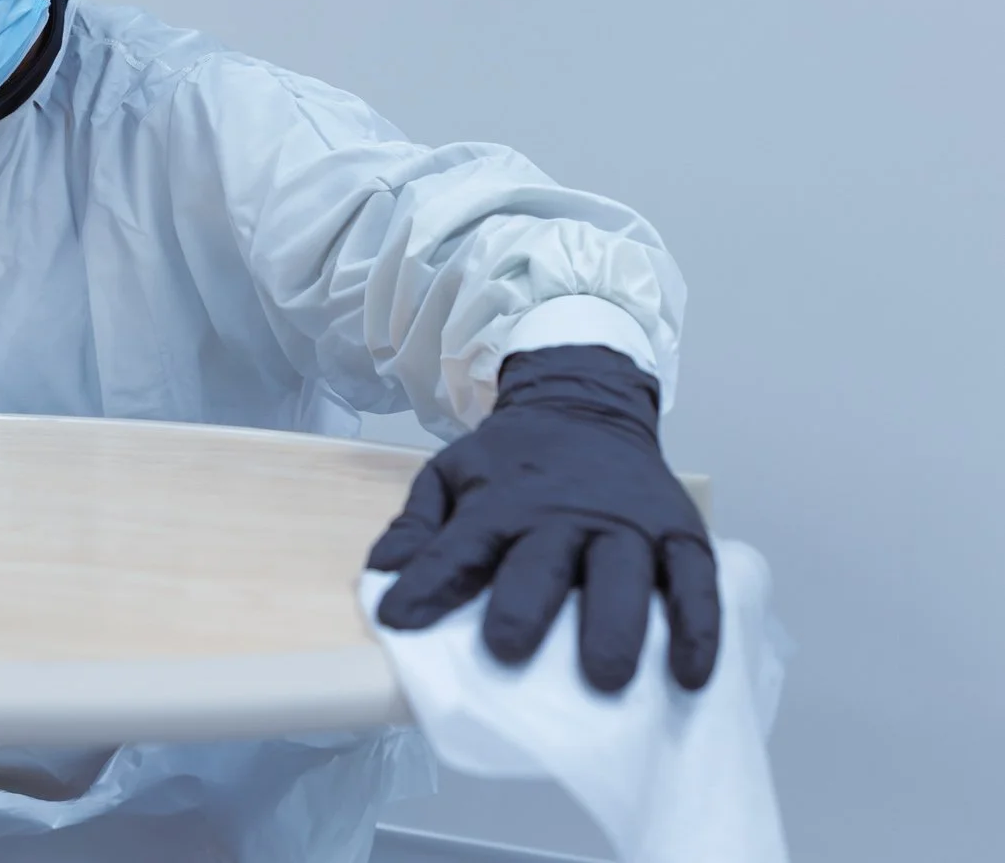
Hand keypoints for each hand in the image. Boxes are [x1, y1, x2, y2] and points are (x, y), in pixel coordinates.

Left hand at [367, 344, 718, 691]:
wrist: (585, 403)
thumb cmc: (512, 461)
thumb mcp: (452, 473)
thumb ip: (418, 525)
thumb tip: (383, 570)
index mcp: (502, 502)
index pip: (458, 547)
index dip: (427, 584)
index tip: (399, 620)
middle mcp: (564, 514)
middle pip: (543, 562)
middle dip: (524, 606)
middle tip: (508, 650)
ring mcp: (627, 523)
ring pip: (623, 573)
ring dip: (615, 624)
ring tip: (606, 677)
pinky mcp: (679, 532)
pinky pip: (694, 581)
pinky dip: (697, 627)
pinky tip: (690, 674)